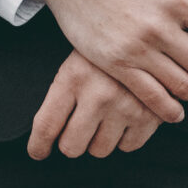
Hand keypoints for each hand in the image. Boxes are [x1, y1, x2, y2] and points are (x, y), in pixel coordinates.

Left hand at [28, 49, 161, 159]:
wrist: (145, 35)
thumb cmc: (103, 53)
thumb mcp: (75, 62)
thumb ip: (61, 96)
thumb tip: (46, 135)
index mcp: (73, 78)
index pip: (47, 124)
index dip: (38, 145)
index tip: (37, 152)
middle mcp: (98, 95)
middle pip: (71, 146)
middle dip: (71, 141)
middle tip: (76, 128)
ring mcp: (126, 107)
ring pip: (100, 150)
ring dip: (98, 139)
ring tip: (103, 116)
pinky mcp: (150, 116)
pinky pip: (128, 146)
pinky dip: (124, 137)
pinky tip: (124, 116)